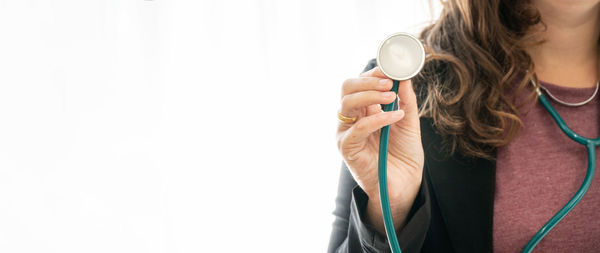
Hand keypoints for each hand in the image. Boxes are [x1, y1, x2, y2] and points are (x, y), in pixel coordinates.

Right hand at [336, 66, 423, 232]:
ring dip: (369, 96)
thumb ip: (405, 100)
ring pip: (346, 104)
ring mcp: (346, 133)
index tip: (390, 69)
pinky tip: (394, 117)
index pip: (358, 83)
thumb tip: (404, 76)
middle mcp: (351, 120)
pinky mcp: (347, 149)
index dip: (372, 74)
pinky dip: (377, 119)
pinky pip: (358, 128)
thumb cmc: (403, 156)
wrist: (404, 186)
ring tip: (391, 98)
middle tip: (389, 83)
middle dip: (367, 81)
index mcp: (362, 111)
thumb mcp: (408, 122)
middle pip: (346, 88)